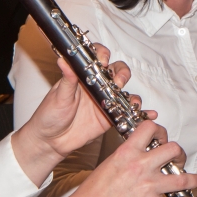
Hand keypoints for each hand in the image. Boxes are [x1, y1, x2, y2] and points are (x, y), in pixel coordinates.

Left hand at [13, 44, 135, 185]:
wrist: (51, 140)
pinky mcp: (110, 117)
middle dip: (121, 73)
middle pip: (116, 71)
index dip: (103, 56)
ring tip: (130, 101)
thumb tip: (64, 60)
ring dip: (131, 93)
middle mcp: (96, 86)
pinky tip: (146, 113)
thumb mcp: (58, 96)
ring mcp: (104, 101)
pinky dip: (139, 112)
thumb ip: (66, 79)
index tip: (104, 61)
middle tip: (117, 82)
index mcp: (83, 76)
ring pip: (124, 91)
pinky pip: (127, 112)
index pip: (97, 58)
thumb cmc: (50, 115)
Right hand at [66, 119, 196, 196]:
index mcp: (127, 153)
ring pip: (184, 177)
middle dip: (178, 153)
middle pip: (173, 149)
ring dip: (192, 178)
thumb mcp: (107, 164)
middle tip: (177, 159)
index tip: (161, 138)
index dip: (160, 131)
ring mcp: (149, 187)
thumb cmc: (92, 193)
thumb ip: (126, 157)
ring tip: (193, 180)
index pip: (150, 129)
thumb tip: (136, 152)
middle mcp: (141, 167)